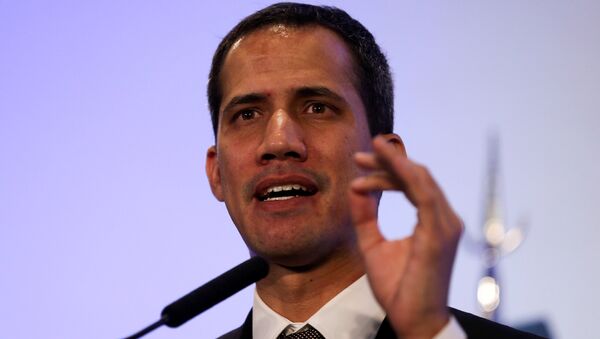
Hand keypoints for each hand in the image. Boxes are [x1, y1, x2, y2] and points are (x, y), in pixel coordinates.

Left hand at [349, 135, 462, 338]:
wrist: (413, 320)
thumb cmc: (399, 289)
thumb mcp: (373, 245)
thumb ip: (365, 217)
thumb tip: (355, 190)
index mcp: (432, 222)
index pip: (412, 184)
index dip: (387, 170)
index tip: (360, 164)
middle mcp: (444, 220)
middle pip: (416, 176)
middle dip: (387, 161)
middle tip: (359, 155)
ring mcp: (444, 226)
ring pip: (420, 180)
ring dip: (393, 164)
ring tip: (367, 155)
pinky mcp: (438, 235)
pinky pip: (423, 195)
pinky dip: (402, 176)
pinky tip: (383, 167)